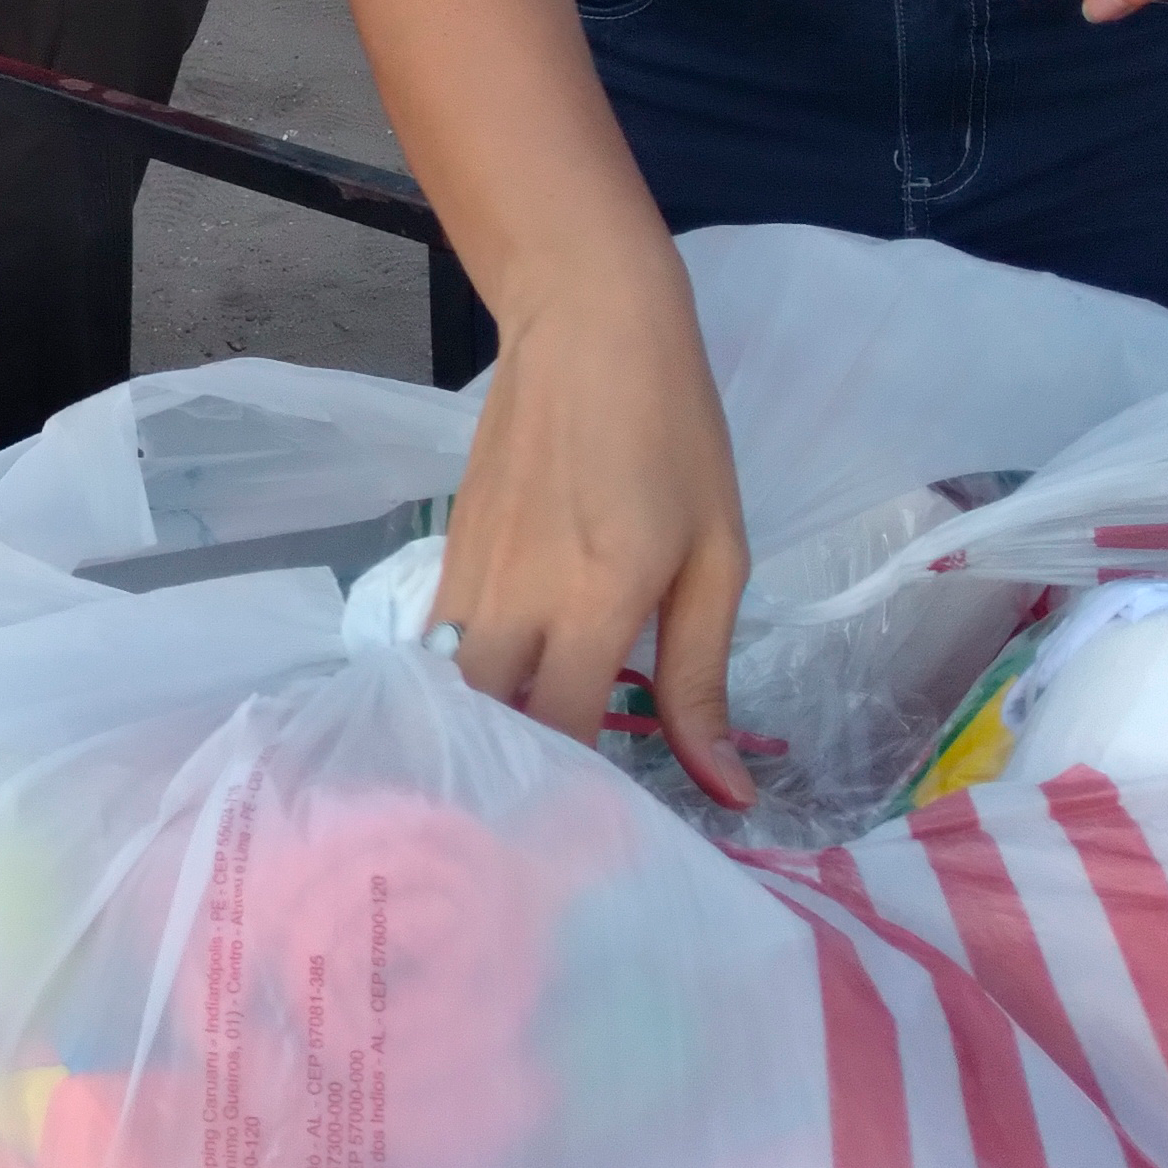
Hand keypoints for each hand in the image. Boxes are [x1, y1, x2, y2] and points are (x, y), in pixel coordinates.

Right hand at [429, 236, 756, 803]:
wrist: (587, 324)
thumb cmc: (675, 435)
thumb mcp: (718, 555)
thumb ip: (703, 678)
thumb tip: (726, 793)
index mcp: (596, 597)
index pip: (561, 733)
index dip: (579, 799)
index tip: (609, 843)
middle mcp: (516, 593)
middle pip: (488, 722)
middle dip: (518, 775)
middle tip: (562, 821)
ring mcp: (469, 568)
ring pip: (451, 687)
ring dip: (485, 731)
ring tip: (527, 772)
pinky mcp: (447, 546)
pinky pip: (441, 642)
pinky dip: (463, 681)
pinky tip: (501, 696)